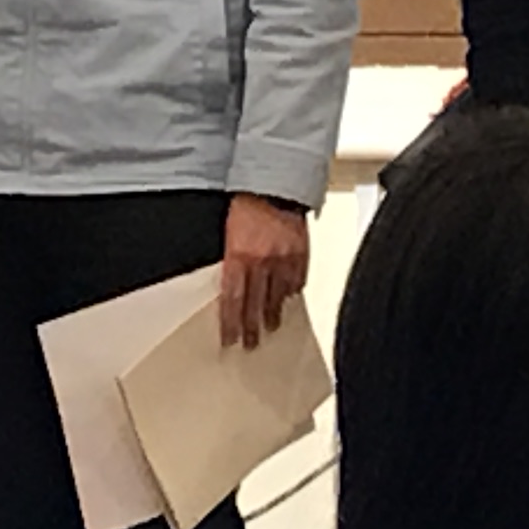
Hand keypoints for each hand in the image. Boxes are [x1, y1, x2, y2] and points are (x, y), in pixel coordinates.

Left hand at [217, 193, 311, 349]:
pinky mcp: (300, 255)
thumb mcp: (227, 232)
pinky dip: (291, 293)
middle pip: (255, 305)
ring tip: (270, 328)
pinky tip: (288, 300)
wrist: (274, 184)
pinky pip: (297, 281)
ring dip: (272, 315)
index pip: (233, 301)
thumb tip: (227, 282)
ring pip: (277, 297)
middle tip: (250, 344)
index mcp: (239, 257)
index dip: (231, 324)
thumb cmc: (247, 202)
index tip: (229, 339)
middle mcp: (262, 263)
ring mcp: (284, 261)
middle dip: (251, 328)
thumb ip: (230, 259)